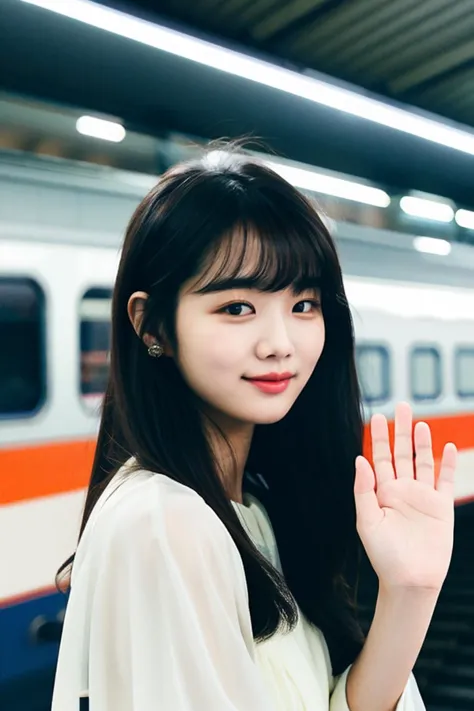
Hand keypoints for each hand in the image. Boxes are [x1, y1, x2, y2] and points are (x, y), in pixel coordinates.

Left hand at [354, 402, 456, 591]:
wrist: (410, 581)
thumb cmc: (384, 555)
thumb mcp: (367, 522)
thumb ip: (364, 490)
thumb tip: (359, 460)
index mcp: (382, 492)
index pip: (379, 457)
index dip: (378, 437)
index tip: (377, 416)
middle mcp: (402, 490)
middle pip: (402, 453)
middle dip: (401, 430)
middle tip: (401, 405)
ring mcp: (423, 497)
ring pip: (423, 462)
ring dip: (423, 442)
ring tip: (420, 422)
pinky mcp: (441, 507)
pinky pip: (445, 481)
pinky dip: (448, 464)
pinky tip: (448, 447)